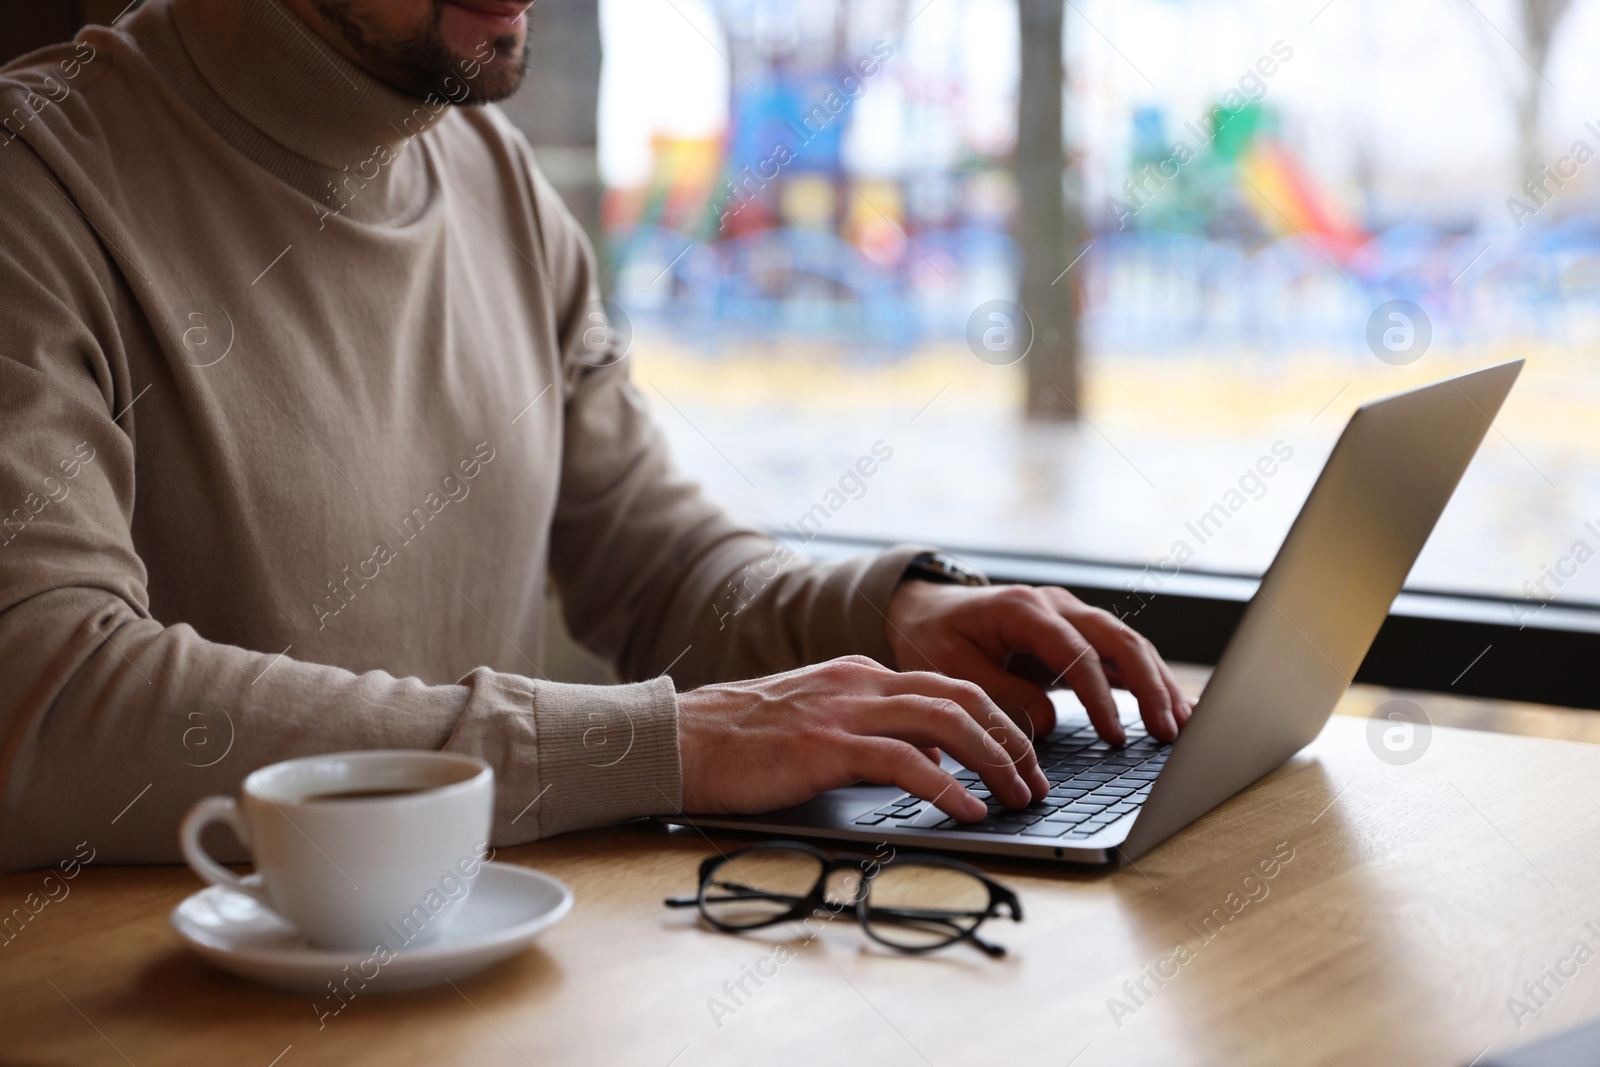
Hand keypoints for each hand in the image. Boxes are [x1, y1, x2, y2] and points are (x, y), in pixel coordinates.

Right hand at [678, 655, 1049, 821]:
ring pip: (946, 722)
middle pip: (963, 697)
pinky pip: (906, 763)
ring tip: (1018, 796)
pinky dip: (948, 787)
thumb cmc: (740, 742)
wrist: (678, 740)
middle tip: (1036, 779)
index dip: (997, 721)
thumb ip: (874, 735)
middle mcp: (860, 683)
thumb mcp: (818, 724)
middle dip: (1012, 738)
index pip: (950, 687)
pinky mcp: (826, 746)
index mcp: (860, 675)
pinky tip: (969, 811)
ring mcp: (844, 711)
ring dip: (995, 760)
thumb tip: (932, 767)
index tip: (1023, 757)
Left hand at [885, 581, 1193, 744]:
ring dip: (1158, 683)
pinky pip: (1119, 656)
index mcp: (1023, 609)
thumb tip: (1047, 726)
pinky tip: (1172, 708)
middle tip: (1168, 731)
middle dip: (1148, 686)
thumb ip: (999, 696)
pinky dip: (1146, 681)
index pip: (1075, 652)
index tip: (1114, 735)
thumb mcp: (951, 669)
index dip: (1097, 695)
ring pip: (1127, 645)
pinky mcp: (1076, 635)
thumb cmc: (935, 637)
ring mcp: (1070, 617)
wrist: (927, 609)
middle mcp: (1055, 606)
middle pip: (1117, 640)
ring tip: (1183, 725)